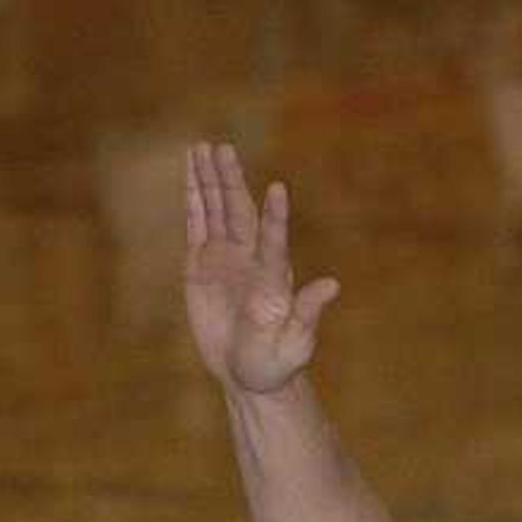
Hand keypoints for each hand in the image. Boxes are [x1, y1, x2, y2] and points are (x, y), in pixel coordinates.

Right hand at [185, 139, 339, 394]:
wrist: (249, 374)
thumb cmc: (276, 363)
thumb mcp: (295, 343)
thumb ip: (308, 313)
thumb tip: (332, 286)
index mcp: (272, 274)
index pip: (273, 239)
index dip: (275, 217)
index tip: (278, 190)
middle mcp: (249, 257)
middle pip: (238, 211)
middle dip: (230, 181)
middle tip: (223, 149)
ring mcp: (224, 257)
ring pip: (215, 209)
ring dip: (209, 179)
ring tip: (201, 147)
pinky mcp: (201, 265)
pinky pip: (196, 223)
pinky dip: (193, 197)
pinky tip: (190, 171)